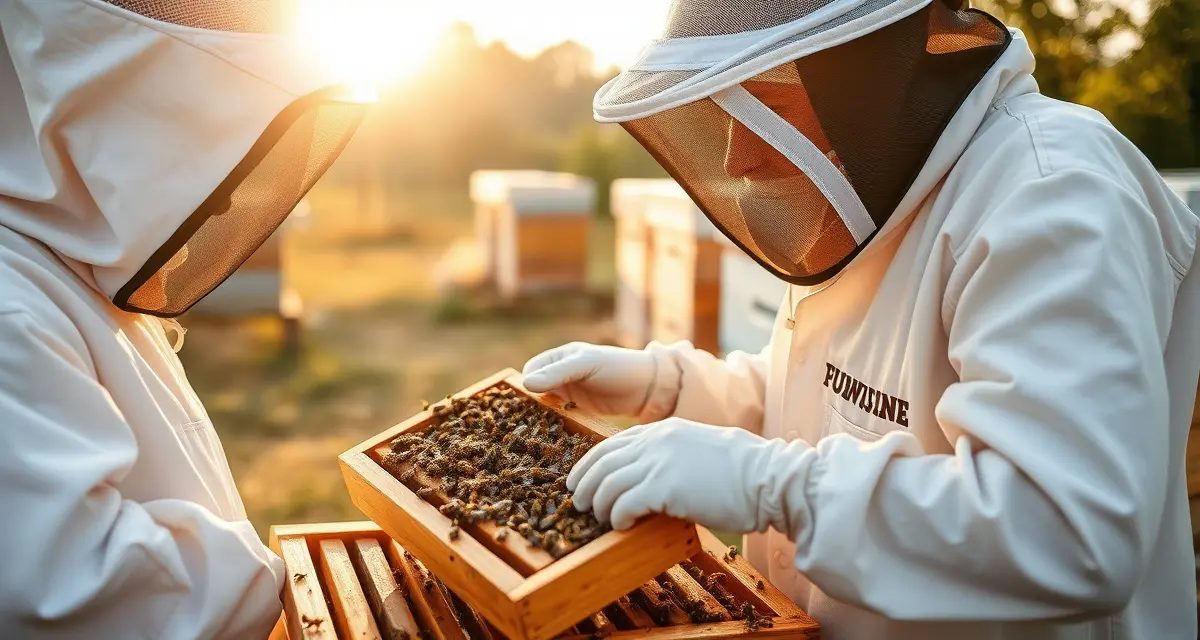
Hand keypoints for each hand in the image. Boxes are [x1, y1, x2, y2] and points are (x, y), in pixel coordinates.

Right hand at [521, 342, 655, 415]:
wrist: (647, 388)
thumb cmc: (617, 368)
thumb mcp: (585, 365)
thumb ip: (557, 373)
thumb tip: (526, 384)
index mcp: (561, 357)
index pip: (532, 368)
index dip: (527, 382)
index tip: (527, 399)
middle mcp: (562, 373)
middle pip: (535, 387)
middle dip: (530, 400)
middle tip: (528, 417)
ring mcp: (570, 391)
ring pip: (545, 402)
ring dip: (541, 413)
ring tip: (538, 427)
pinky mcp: (578, 408)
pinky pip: (558, 414)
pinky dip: (554, 421)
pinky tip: (554, 430)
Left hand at [566, 418, 776, 531]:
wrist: (769, 478)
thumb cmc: (743, 472)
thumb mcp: (699, 449)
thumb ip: (671, 455)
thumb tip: (650, 478)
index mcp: (663, 429)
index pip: (612, 443)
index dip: (590, 464)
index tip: (581, 480)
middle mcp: (656, 441)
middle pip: (602, 462)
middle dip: (586, 484)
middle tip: (579, 503)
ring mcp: (659, 462)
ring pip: (608, 484)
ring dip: (599, 505)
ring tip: (599, 519)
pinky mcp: (664, 488)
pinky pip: (624, 504)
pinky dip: (618, 517)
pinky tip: (623, 526)